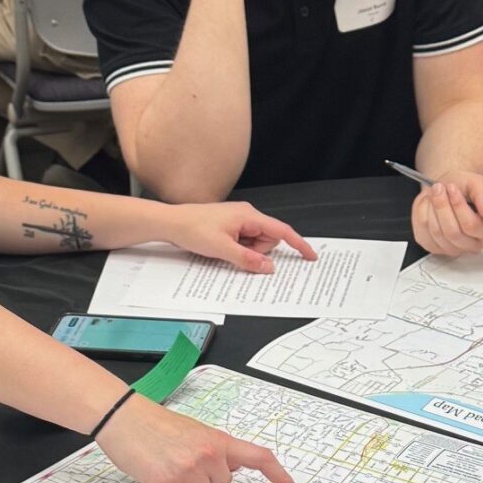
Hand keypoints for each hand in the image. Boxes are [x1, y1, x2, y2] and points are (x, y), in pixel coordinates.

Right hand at [96, 390, 300, 482]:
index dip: (280, 478)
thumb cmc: (156, 425)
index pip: (260, 458)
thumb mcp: (196, 432)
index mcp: (220, 440)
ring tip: (174, 481)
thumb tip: (231, 476)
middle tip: (190, 479)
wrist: (123, 417)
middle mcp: (209, 455)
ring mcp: (189, 470)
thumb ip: (217, 452)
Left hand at [164, 202, 316, 271]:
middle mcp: (247, 215)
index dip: (298, 244)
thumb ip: (248, 259)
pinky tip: (223, 249)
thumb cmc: (193, 229)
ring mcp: (239, 220)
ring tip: (224, 250)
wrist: (172, 223)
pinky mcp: (232, 226)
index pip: (281, 231)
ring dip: (246, 252)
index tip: (310, 255)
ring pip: (256, 243)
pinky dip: (239, 249)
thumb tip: (268, 267)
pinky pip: (245, 242)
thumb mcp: (222, 249)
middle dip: (258, 253)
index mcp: (249, 216)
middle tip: (235, 254)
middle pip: (268, 240)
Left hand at [412, 174, 482, 257]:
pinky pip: (423, 233)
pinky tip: (428, 204)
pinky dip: (421, 214)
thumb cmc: (464, 188)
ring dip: (431, 208)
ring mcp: (452, 248)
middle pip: (453, 232)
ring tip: (434, 193)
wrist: (447, 188)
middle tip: (438, 187)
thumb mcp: (478, 184)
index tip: (452, 187)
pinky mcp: (433, 247)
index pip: (471, 225)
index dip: (458, 205)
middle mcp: (471, 244)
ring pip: (436, 233)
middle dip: (442, 206)